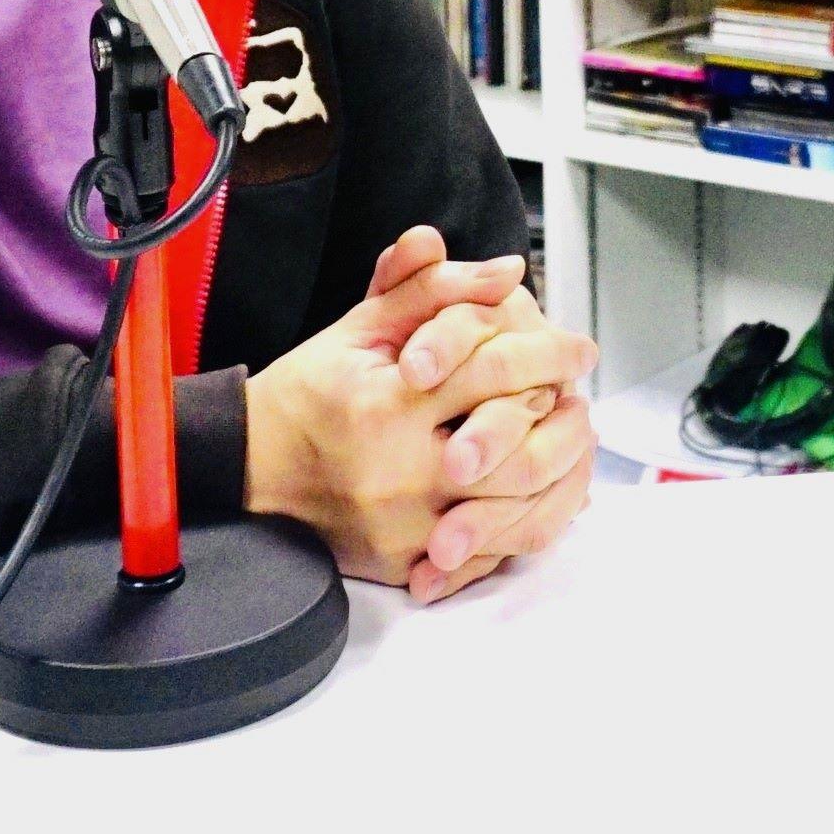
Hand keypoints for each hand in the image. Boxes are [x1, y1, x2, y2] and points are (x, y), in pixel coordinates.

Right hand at [243, 228, 594, 592]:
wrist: (252, 466)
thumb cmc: (309, 392)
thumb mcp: (360, 327)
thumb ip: (431, 291)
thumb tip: (505, 271)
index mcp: (388, 404)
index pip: (493, 372)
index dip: (546, 354)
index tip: (576, 349)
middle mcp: (398, 471)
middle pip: (516, 449)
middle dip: (563, 422)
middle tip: (581, 399)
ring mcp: (403, 526)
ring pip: (512, 509)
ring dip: (554, 473)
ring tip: (568, 441)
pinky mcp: (404, 562)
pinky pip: (484, 554)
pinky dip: (521, 521)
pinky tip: (538, 490)